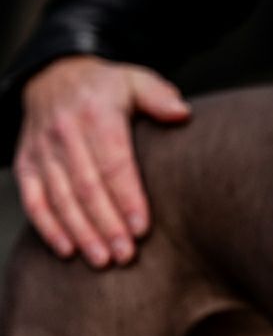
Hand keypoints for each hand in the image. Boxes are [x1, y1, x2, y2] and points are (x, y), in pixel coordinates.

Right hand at [14, 55, 190, 267]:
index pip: (114, 163)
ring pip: (61, 198)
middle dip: (107, 225)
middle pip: (87, 187)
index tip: (142, 228)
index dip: (128, 198)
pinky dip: (48, 227)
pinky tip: (68, 250)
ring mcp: (42, 150)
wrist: (55, 76)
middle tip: (125, 254)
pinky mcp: (26, 163)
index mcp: (97, 113)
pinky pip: (34, 200)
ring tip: (102, 260)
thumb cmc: (107, 86)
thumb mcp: (136, 80)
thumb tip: (183, 114)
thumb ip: (159, 97)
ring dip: (81, 233)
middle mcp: (66, 133)